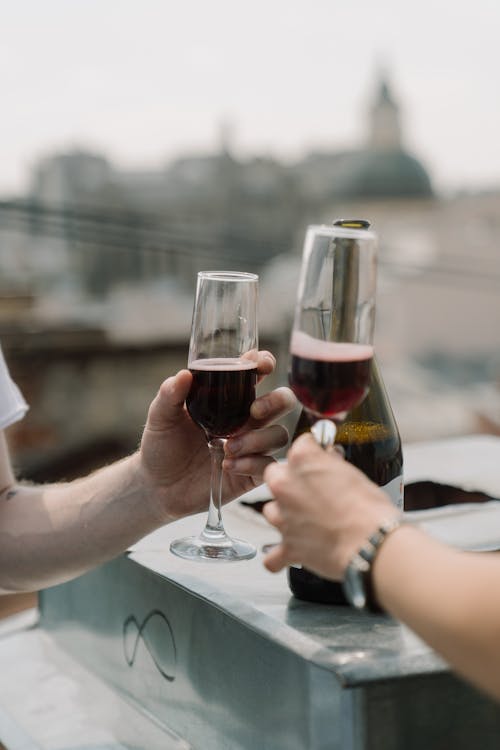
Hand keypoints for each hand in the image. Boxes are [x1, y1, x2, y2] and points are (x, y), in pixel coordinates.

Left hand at [139, 351, 296, 522]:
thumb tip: (183, 375)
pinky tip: (228, 466)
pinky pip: (268, 465)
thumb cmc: (162, 445)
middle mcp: (246, 420)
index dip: (264, 363)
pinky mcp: (250, 473)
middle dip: (276, 401)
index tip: (261, 364)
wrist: (157, 486)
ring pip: (279, 435)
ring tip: (229, 448)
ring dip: (258, 439)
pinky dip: (252, 464)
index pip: (256, 373)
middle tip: (254, 410)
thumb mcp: (160, 417)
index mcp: (229, 399)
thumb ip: (170, 394)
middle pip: (283, 401)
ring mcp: (251, 446)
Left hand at [262, 433, 397, 578]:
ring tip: (307, 520)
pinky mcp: (288, 547)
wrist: (372, 545)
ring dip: (285, 515)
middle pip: (275, 476)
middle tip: (312, 490)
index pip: (301, 445)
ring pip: (272, 511)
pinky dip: (280, 557)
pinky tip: (293, 551)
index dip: (314, 453)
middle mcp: (286, 486)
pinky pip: (272, 557)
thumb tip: (329, 463)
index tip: (320, 459)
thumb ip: (333, 466)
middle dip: (290, 481)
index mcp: (302, 461)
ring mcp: (283, 518)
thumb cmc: (369, 510)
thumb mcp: (354, 474)